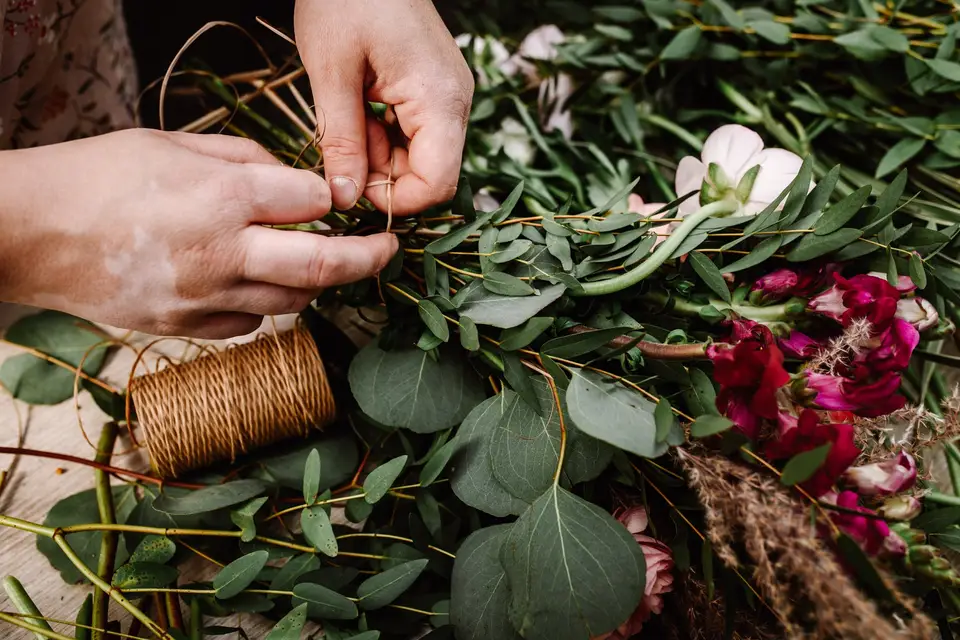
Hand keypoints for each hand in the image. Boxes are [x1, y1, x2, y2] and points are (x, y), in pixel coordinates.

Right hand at [0, 129, 397, 338]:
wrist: (28, 234)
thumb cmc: (96, 176)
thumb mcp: (172, 142)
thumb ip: (242, 159)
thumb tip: (291, 180)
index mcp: (223, 196)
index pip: (311, 201)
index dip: (328, 196)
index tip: (334, 197)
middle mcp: (224, 252)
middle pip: (324, 265)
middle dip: (369, 258)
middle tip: (389, 251)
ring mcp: (206, 297)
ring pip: (293, 301)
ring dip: (317, 283)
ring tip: (321, 265)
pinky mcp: (188, 327)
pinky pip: (251, 323)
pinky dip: (266, 304)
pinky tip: (256, 284)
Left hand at [294, 0, 473, 215]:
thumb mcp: (332, 72)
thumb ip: (341, 140)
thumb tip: (344, 198)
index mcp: (439, 99)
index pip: (437, 183)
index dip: (395, 200)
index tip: (351, 188)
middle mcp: (454, 102)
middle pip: (429, 173)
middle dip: (381, 175)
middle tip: (339, 145)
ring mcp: (446, 95)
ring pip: (418, 156)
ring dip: (377, 153)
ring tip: (345, 114)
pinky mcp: (432, 89)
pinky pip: (412, 132)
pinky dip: (381, 133)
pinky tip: (357, 107)